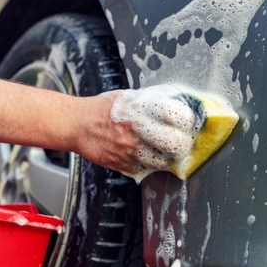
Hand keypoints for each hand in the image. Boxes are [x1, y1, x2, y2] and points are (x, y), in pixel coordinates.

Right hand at [78, 88, 196, 182]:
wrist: (76, 124)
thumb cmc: (102, 109)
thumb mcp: (129, 96)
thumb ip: (153, 102)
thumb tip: (178, 107)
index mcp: (141, 108)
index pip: (178, 116)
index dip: (188, 121)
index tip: (189, 123)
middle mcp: (136, 130)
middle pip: (175, 143)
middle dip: (183, 144)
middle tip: (182, 142)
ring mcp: (129, 150)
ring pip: (162, 162)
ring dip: (164, 157)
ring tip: (159, 149)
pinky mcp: (122, 165)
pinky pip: (145, 169)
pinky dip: (146, 164)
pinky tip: (141, 155)